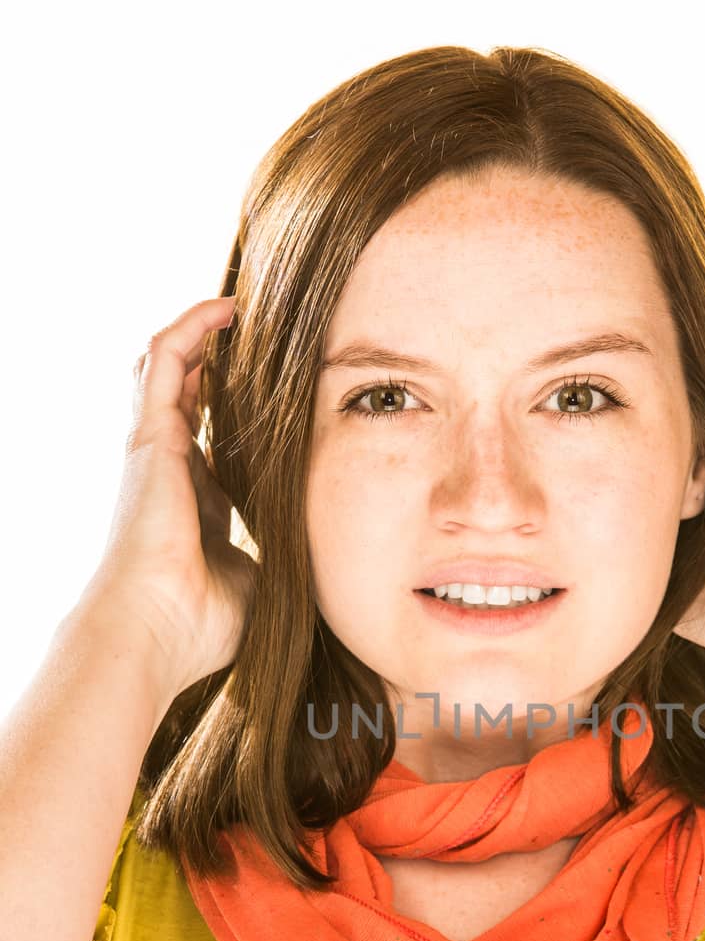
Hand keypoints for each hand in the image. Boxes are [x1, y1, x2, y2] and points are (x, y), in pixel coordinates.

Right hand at [81, 296, 257, 701]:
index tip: (278, 389)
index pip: (212, 437)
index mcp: (196, 500)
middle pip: (186, 393)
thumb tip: (318, 549)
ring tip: (240, 309)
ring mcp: (155, 448)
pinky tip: (226, 309)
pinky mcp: (149, 435)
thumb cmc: (202, 623)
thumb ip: (280, 553)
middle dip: (218, 359)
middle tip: (259, 333)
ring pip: (168, 366)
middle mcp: (171, 467)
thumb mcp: (258, 580)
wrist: (155, 631)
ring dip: (200, 332)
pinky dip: (191, 328)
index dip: (239, 410)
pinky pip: (163, 359)